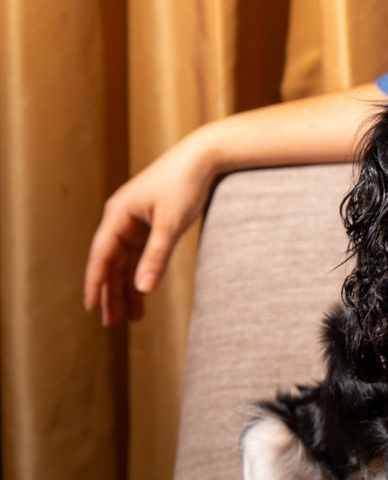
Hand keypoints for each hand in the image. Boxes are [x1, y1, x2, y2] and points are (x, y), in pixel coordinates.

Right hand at [84, 131, 215, 324]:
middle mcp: (122, 217)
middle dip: (111, 292)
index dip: (95, 282)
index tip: (92, 307)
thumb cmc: (185, 185)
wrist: (204, 157)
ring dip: (127, 286)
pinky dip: (143, 272)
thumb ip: (156, 257)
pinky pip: (141, 253)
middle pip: (111, 261)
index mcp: (118, 214)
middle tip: (111, 323)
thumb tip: (141, 289)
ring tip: (131, 317)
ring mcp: (136, 220)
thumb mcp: (170, 225)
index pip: (101, 255)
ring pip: (127, 260)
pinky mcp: (152, 221)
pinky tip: (144, 291)